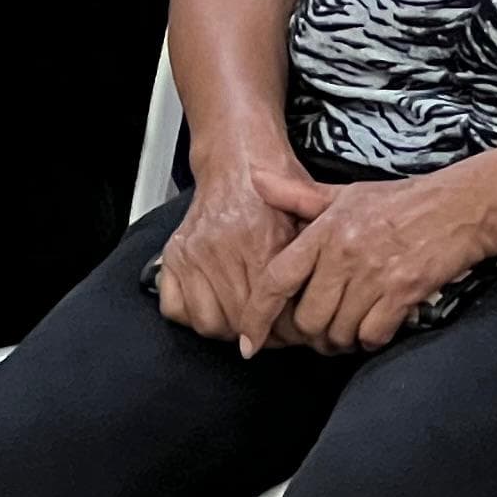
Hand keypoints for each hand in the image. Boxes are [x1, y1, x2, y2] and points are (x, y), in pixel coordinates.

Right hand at [159, 161, 314, 356]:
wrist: (240, 159)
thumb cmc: (280, 188)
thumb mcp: (310, 215)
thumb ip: (313, 260)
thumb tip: (323, 308)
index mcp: (261, 244)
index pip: (267, 311)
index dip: (281, 333)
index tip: (292, 338)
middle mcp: (222, 250)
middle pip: (237, 322)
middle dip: (259, 336)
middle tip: (272, 336)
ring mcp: (193, 254)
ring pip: (208, 323)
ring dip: (227, 330)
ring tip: (246, 324)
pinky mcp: (173, 255)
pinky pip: (176, 308)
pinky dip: (194, 317)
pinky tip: (217, 310)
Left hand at [257, 165, 496, 353]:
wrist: (462, 206)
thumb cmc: (401, 201)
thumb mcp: (346, 193)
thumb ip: (297, 195)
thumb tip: (254, 179)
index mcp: (326, 230)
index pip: (276, 280)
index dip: (256, 316)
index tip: (249, 342)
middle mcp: (345, 253)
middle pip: (307, 318)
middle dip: (312, 333)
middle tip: (324, 328)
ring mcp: (375, 274)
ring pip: (338, 331)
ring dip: (342, 339)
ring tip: (351, 327)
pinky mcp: (403, 292)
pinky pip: (371, 335)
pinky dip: (371, 339)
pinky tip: (377, 326)